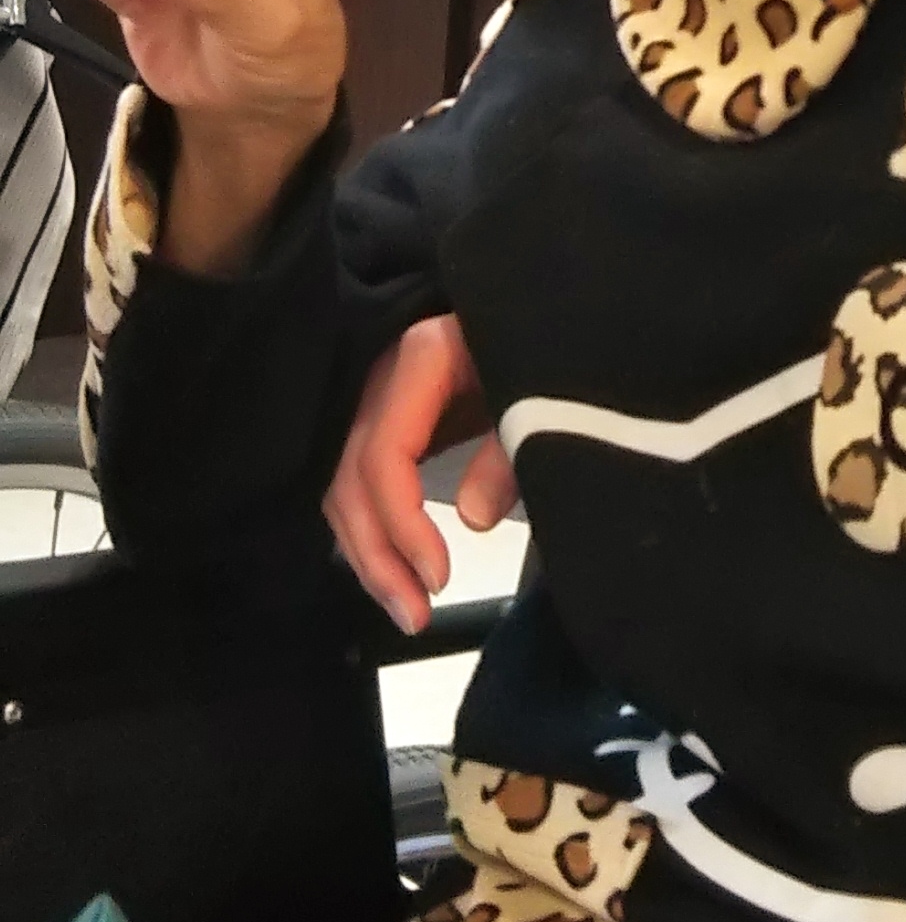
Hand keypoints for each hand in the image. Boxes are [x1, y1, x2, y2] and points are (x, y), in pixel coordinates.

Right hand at [327, 317, 519, 634]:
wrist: (538, 305)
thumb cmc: (542, 341)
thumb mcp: (538, 385)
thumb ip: (511, 448)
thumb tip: (473, 519)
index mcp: (419, 360)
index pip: (384, 453)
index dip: (403, 521)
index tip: (440, 576)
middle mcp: (380, 382)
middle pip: (352, 480)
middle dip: (378, 555)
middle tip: (416, 616)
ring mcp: (374, 402)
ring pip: (345, 489)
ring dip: (371, 556)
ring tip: (410, 610)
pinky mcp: (385, 423)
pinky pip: (363, 484)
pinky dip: (375, 534)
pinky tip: (399, 575)